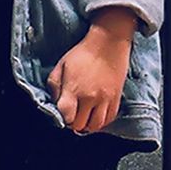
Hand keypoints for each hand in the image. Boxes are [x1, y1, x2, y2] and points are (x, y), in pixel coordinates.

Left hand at [46, 12, 134, 133]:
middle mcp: (90, 98)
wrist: (108, 43)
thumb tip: (55, 103)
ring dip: (87, 125)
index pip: (65, 117)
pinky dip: (101, 122)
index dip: (62, 118)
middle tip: (72, 115)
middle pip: (79, 125)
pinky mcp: (116, 99)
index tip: (63, 113)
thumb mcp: (61, 66)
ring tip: (83, 118)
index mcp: (74, 89)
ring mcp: (105, 100)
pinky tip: (95, 115)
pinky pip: (109, 120)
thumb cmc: (83, 53)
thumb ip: (54, 87)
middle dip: (73, 122)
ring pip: (95, 126)